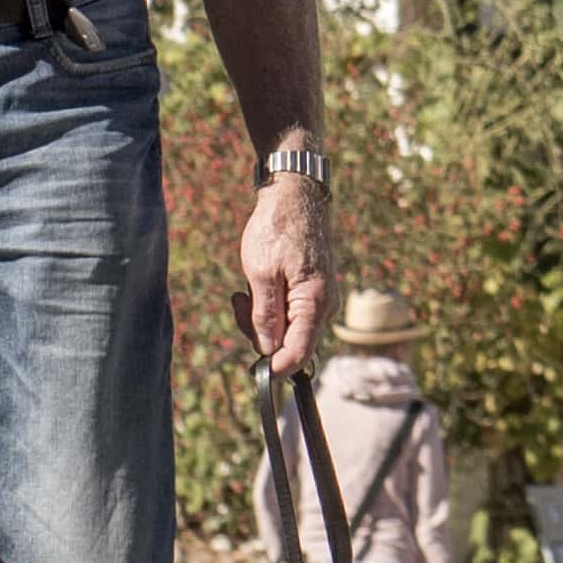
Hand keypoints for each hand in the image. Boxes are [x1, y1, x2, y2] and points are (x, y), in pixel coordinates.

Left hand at [236, 154, 331, 370]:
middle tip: (238, 302)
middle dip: (260, 334)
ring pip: (288, 329)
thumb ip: (265, 316)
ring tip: (243, 290)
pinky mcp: (312, 291)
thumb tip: (268, 351)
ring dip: (260, 319)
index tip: (253, 369)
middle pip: (291, 344)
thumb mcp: (261, 273)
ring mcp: (319, 298)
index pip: (299, 355)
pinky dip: (268, 307)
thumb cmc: (278, 228)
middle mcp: (324, 306)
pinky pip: (290, 313)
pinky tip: (254, 287)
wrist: (294, 194)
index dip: (275, 368)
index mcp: (315, 303)